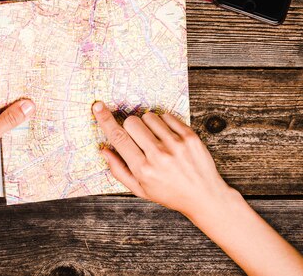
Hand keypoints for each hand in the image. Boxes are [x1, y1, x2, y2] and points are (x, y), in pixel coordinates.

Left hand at [0, 77, 34, 178]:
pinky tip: (15, 126)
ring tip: (31, 116)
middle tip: (41, 104)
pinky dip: (6, 117)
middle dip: (22, 97)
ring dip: (15, 109)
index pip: (6, 79)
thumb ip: (10, 119)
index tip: (40, 85)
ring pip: (2, 102)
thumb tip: (28, 105)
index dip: (23, 81)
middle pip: (6, 90)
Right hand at [92, 102, 236, 222]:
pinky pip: (167, 115)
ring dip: (147, 124)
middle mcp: (158, 155)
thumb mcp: (140, 190)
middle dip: (130, 127)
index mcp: (142, 169)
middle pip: (132, 122)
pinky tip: (168, 137)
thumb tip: (104, 150)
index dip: (105, 119)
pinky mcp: (189, 136)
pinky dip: (163, 122)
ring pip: (149, 116)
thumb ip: (119, 170)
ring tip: (156, 140)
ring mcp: (175, 144)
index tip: (98, 106)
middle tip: (139, 139)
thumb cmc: (169, 193)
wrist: (204, 196)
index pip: (118, 137)